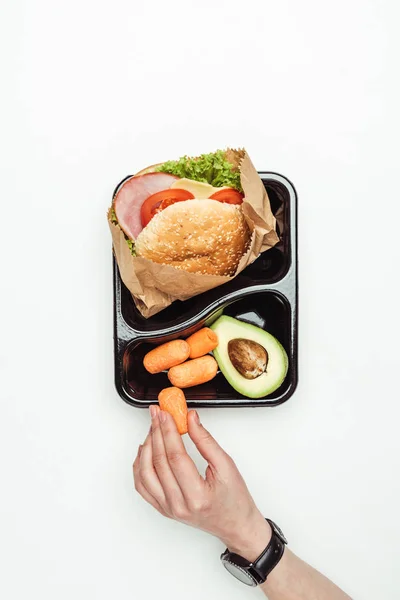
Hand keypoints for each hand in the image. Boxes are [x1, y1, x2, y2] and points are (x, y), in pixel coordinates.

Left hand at [133, 406, 271, 559]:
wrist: (235, 524)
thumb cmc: (235, 499)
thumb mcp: (227, 465)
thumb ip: (206, 441)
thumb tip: (190, 419)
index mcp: (197, 497)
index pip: (175, 457)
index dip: (168, 431)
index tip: (166, 413)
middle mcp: (178, 505)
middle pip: (159, 462)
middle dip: (156, 432)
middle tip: (157, 413)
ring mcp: (167, 508)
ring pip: (145, 473)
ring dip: (146, 446)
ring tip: (153, 429)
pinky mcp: (162, 508)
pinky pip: (142, 486)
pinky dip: (139, 465)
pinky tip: (145, 450)